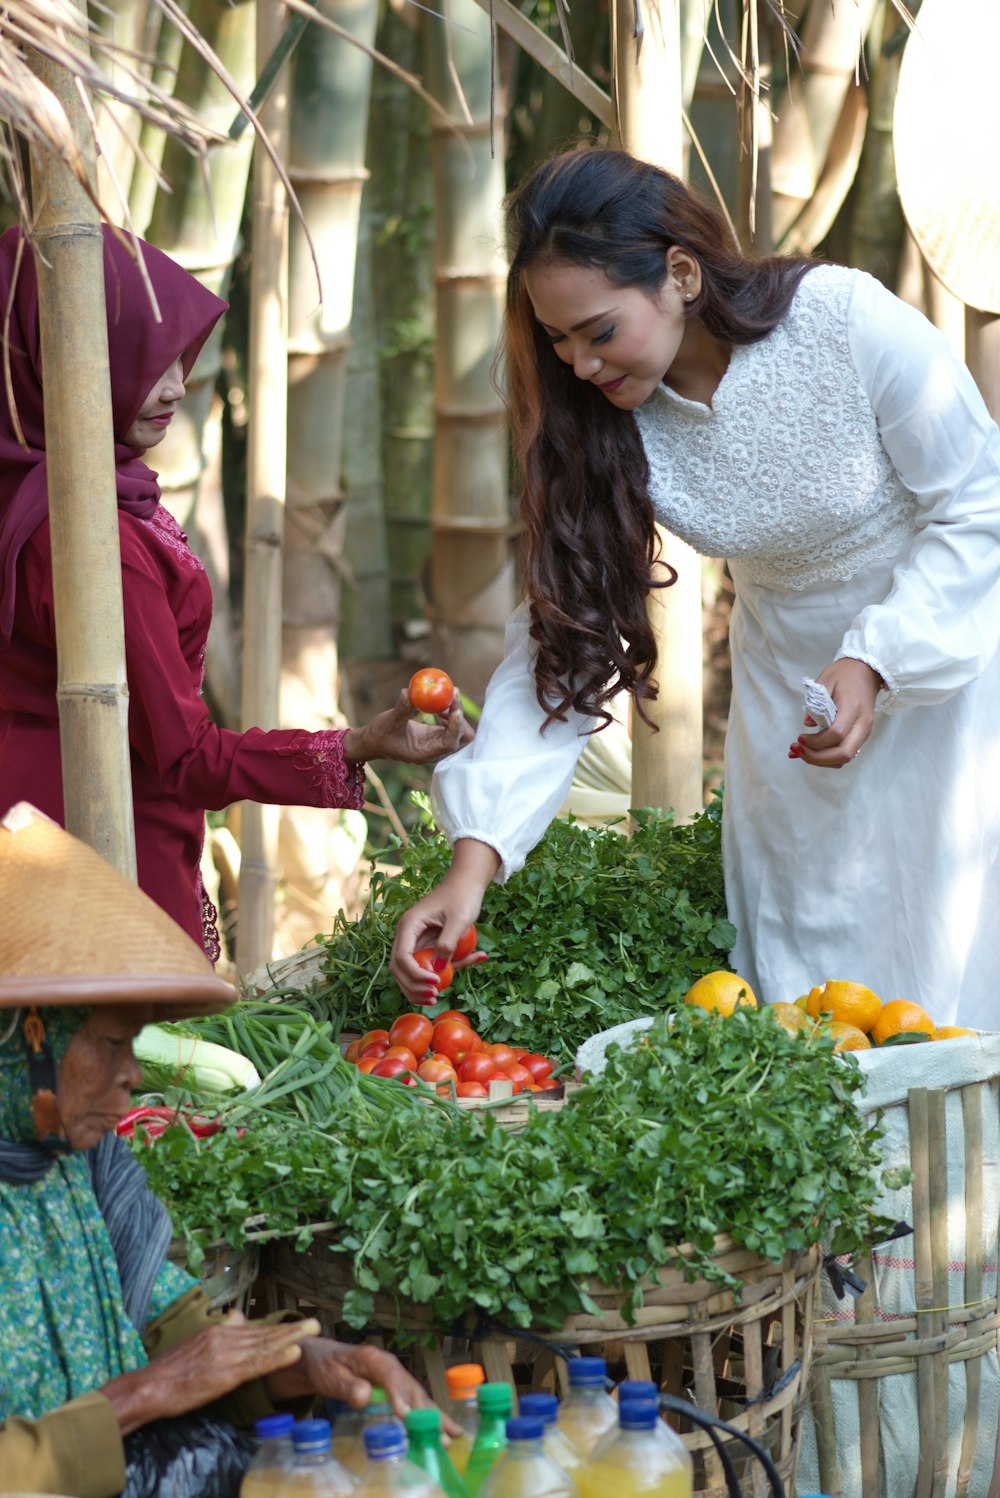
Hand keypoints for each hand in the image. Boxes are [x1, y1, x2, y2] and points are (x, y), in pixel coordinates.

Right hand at [100, 1311, 321, 1435]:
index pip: (252, 1329)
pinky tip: (293, 1353)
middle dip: (290, 1329)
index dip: (275, 1328)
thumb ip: (218, 1331)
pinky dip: (276, 1357)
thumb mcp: (194, 1344)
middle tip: (315, 1322)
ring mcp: (226, 1354)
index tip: (295, 1325)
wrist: (151, 1386)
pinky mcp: (225, 1372)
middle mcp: (224, 1337)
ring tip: (312, 1331)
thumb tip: (237, 1316)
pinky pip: (256, 1364)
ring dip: (291, 1338)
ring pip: (265, 1344)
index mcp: (217, 1331)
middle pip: (263, 1333)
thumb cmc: (170, 1372)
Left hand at [264, 1338, 459, 1435]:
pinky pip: (414, 1402)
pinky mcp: (395, 1388)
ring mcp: (395, 1377)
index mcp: (374, 1359)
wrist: (321, 1360)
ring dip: (434, 1416)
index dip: (400, 1395)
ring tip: (453, 1435)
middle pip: (412, 1388)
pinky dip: (427, 1416)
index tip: (406, 1415)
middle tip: (442, 1434)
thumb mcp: (330, 1375)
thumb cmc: (326, 1366)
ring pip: (418, 1396)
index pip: (390, 1376)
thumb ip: (346, 1386)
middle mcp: (390, 1367)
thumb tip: (364, 1397)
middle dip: (427, 1412)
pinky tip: (440, 1430)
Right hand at [342, 689, 473, 765]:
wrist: (374, 742)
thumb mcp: (388, 721)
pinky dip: (451, 715)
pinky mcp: (436, 737)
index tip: (456, 708)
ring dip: (456, 715)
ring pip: (460, 732)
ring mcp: (437, 744)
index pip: (449, 743)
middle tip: (452, 697)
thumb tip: (408, 692)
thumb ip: (401, 708)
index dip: (456, 726)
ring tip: (443, 700)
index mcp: (424, 753)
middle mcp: (435, 751)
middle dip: (461, 718)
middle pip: (462, 738)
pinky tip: (439, 707)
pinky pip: (452, 727)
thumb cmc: (380, 735)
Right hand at [390, 841, 498, 1003]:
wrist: (467, 881)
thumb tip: (437, 971)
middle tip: (434, 997)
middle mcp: (408, 934)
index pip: (401, 958)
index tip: (436, 983)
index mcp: (409, 925)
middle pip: (400, 969)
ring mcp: (416, 940)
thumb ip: (448, 944)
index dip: (415, 976)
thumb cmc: (463, 896)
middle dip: (414, 987)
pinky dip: (444, 972)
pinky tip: (474, 960)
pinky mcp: (428, 944)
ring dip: (421, 986)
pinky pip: (430, 963)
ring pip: (410, 971)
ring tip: (438, 996)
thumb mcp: (459, 920)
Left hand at [788, 658, 882, 767]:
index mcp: (854, 708)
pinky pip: (847, 754)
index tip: (799, 737)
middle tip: (798, 750)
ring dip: (822, 761)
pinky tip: (813, 752)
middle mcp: (863, 724)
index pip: (836, 734)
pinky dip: (829, 758)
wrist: (867, 672)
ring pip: (846, 758)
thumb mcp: (825, 681)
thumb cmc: (845, 674)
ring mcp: (865, 732)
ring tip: (802, 752)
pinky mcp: (862, 736)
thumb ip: (815, 703)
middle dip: (818, 758)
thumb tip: (808, 724)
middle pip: (844, 753)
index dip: (816, 741)